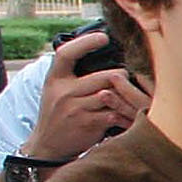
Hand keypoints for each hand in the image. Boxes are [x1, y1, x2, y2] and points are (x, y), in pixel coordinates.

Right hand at [26, 30, 150, 160]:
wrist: (47, 145)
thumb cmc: (57, 112)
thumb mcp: (55, 89)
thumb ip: (71, 73)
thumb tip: (96, 48)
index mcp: (54, 79)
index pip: (66, 54)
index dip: (86, 42)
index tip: (104, 37)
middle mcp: (63, 92)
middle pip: (104, 76)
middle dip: (122, 77)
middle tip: (130, 78)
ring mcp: (75, 109)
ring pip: (112, 94)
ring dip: (126, 96)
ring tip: (134, 95)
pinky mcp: (88, 124)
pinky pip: (115, 113)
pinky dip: (125, 113)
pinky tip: (130, 113)